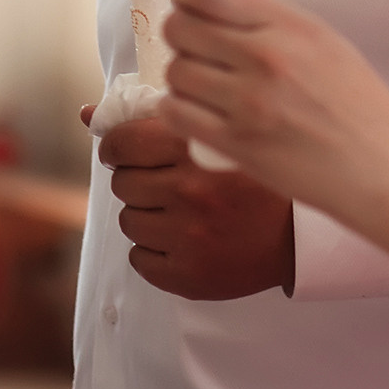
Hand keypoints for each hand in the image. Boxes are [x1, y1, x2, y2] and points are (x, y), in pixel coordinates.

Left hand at [100, 116, 295, 300]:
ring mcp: (189, 236)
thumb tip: (87, 113)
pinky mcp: (190, 275)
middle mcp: (190, 191)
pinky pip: (140, 260)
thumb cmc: (256, 176)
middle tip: (164, 182)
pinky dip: (154, 251)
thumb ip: (149, 119)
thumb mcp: (211, 133)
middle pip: (122, 183)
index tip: (126, 151)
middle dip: (136, 180)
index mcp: (195, 147)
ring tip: (179, 211)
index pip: (121, 143)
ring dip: (146, 214)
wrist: (301, 234)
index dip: (117, 147)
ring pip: (129, 221)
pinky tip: (182, 240)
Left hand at [159, 0, 388, 236]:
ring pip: (176, 73)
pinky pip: (176, 114)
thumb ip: (273, 22)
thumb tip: (217, 7)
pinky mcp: (239, 145)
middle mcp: (267, 57)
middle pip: (181, 29)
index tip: (188, 5)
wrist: (388, 172)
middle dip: (181, 37)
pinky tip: (194, 113)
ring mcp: (250, 103)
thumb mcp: (326, 43)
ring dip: (181, 78)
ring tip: (203, 88)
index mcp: (291, 25)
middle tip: (195, 50)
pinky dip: (176, 111)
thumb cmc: (362, 108)